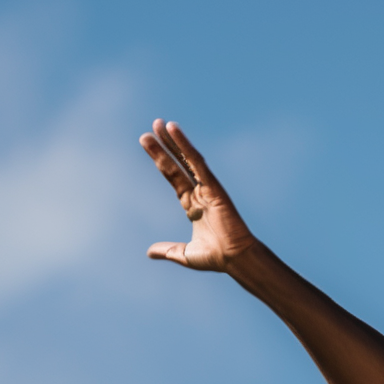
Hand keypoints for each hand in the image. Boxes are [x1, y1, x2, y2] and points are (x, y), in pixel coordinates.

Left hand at [140, 120, 256, 270]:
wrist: (234, 259)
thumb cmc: (216, 258)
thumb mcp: (184, 254)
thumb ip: (167, 249)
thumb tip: (149, 252)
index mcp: (193, 206)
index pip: (174, 178)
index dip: (162, 162)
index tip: (150, 147)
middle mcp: (199, 194)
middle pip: (177, 165)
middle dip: (163, 148)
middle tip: (148, 131)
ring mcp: (207, 189)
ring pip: (187, 160)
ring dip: (173, 142)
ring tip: (159, 124)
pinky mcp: (214, 187)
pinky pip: (197, 163)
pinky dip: (186, 146)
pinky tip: (174, 130)